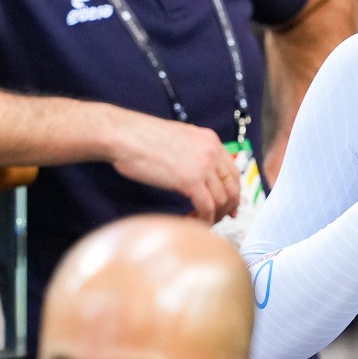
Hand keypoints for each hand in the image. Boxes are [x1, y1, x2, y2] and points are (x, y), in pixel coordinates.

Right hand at [104, 111, 240, 223]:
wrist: (124, 135)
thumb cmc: (140, 138)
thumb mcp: (177, 139)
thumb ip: (192, 153)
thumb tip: (196, 172)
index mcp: (210, 140)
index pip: (233, 170)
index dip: (233, 191)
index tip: (229, 205)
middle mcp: (211, 151)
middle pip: (233, 187)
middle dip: (228, 207)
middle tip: (220, 219)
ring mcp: (203, 165)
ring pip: (222, 200)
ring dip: (213, 216)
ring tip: (199, 221)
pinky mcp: (190, 180)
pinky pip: (207, 207)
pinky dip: (203, 220)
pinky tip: (192, 222)